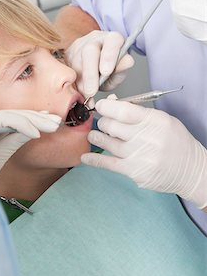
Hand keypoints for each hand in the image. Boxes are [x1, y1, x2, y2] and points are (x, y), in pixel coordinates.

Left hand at [0, 110, 60, 181]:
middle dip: (35, 119)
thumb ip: (12, 143)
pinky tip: (44, 117)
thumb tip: (34, 131)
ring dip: (36, 118)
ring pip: (15, 115)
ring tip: (55, 121)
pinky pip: (12, 119)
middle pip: (11, 115)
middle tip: (55, 125)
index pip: (3, 119)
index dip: (24, 124)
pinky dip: (29, 120)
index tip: (39, 135)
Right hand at [66, 31, 133, 104]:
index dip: (109, 56)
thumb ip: (122, 68)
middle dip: (90, 73)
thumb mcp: (120, 70)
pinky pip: (67, 69)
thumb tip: (127, 62)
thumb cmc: (110, 67)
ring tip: (87, 96)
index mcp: (112, 39)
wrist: (94, 63)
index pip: (112, 41)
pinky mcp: (67, 55)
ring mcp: (79, 46)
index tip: (106, 72)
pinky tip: (78, 93)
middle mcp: (95, 39)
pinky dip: (73, 84)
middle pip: (89, 51)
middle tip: (91, 91)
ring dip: (81, 82)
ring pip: (76, 62)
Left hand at [81, 99, 206, 208]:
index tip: (100, 106)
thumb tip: (111, 103)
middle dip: (102, 122)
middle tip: (103, 123)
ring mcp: (139, 155)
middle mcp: (146, 137)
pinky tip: (85, 157)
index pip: (122, 110)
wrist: (191, 170)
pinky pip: (108, 163)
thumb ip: (138, 112)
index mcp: (154, 120)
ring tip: (94, 135)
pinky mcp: (134, 171)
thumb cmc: (176, 142)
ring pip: (106, 142)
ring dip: (96, 137)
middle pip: (111, 125)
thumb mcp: (163, 120)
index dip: (106, 107)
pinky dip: (94, 159)